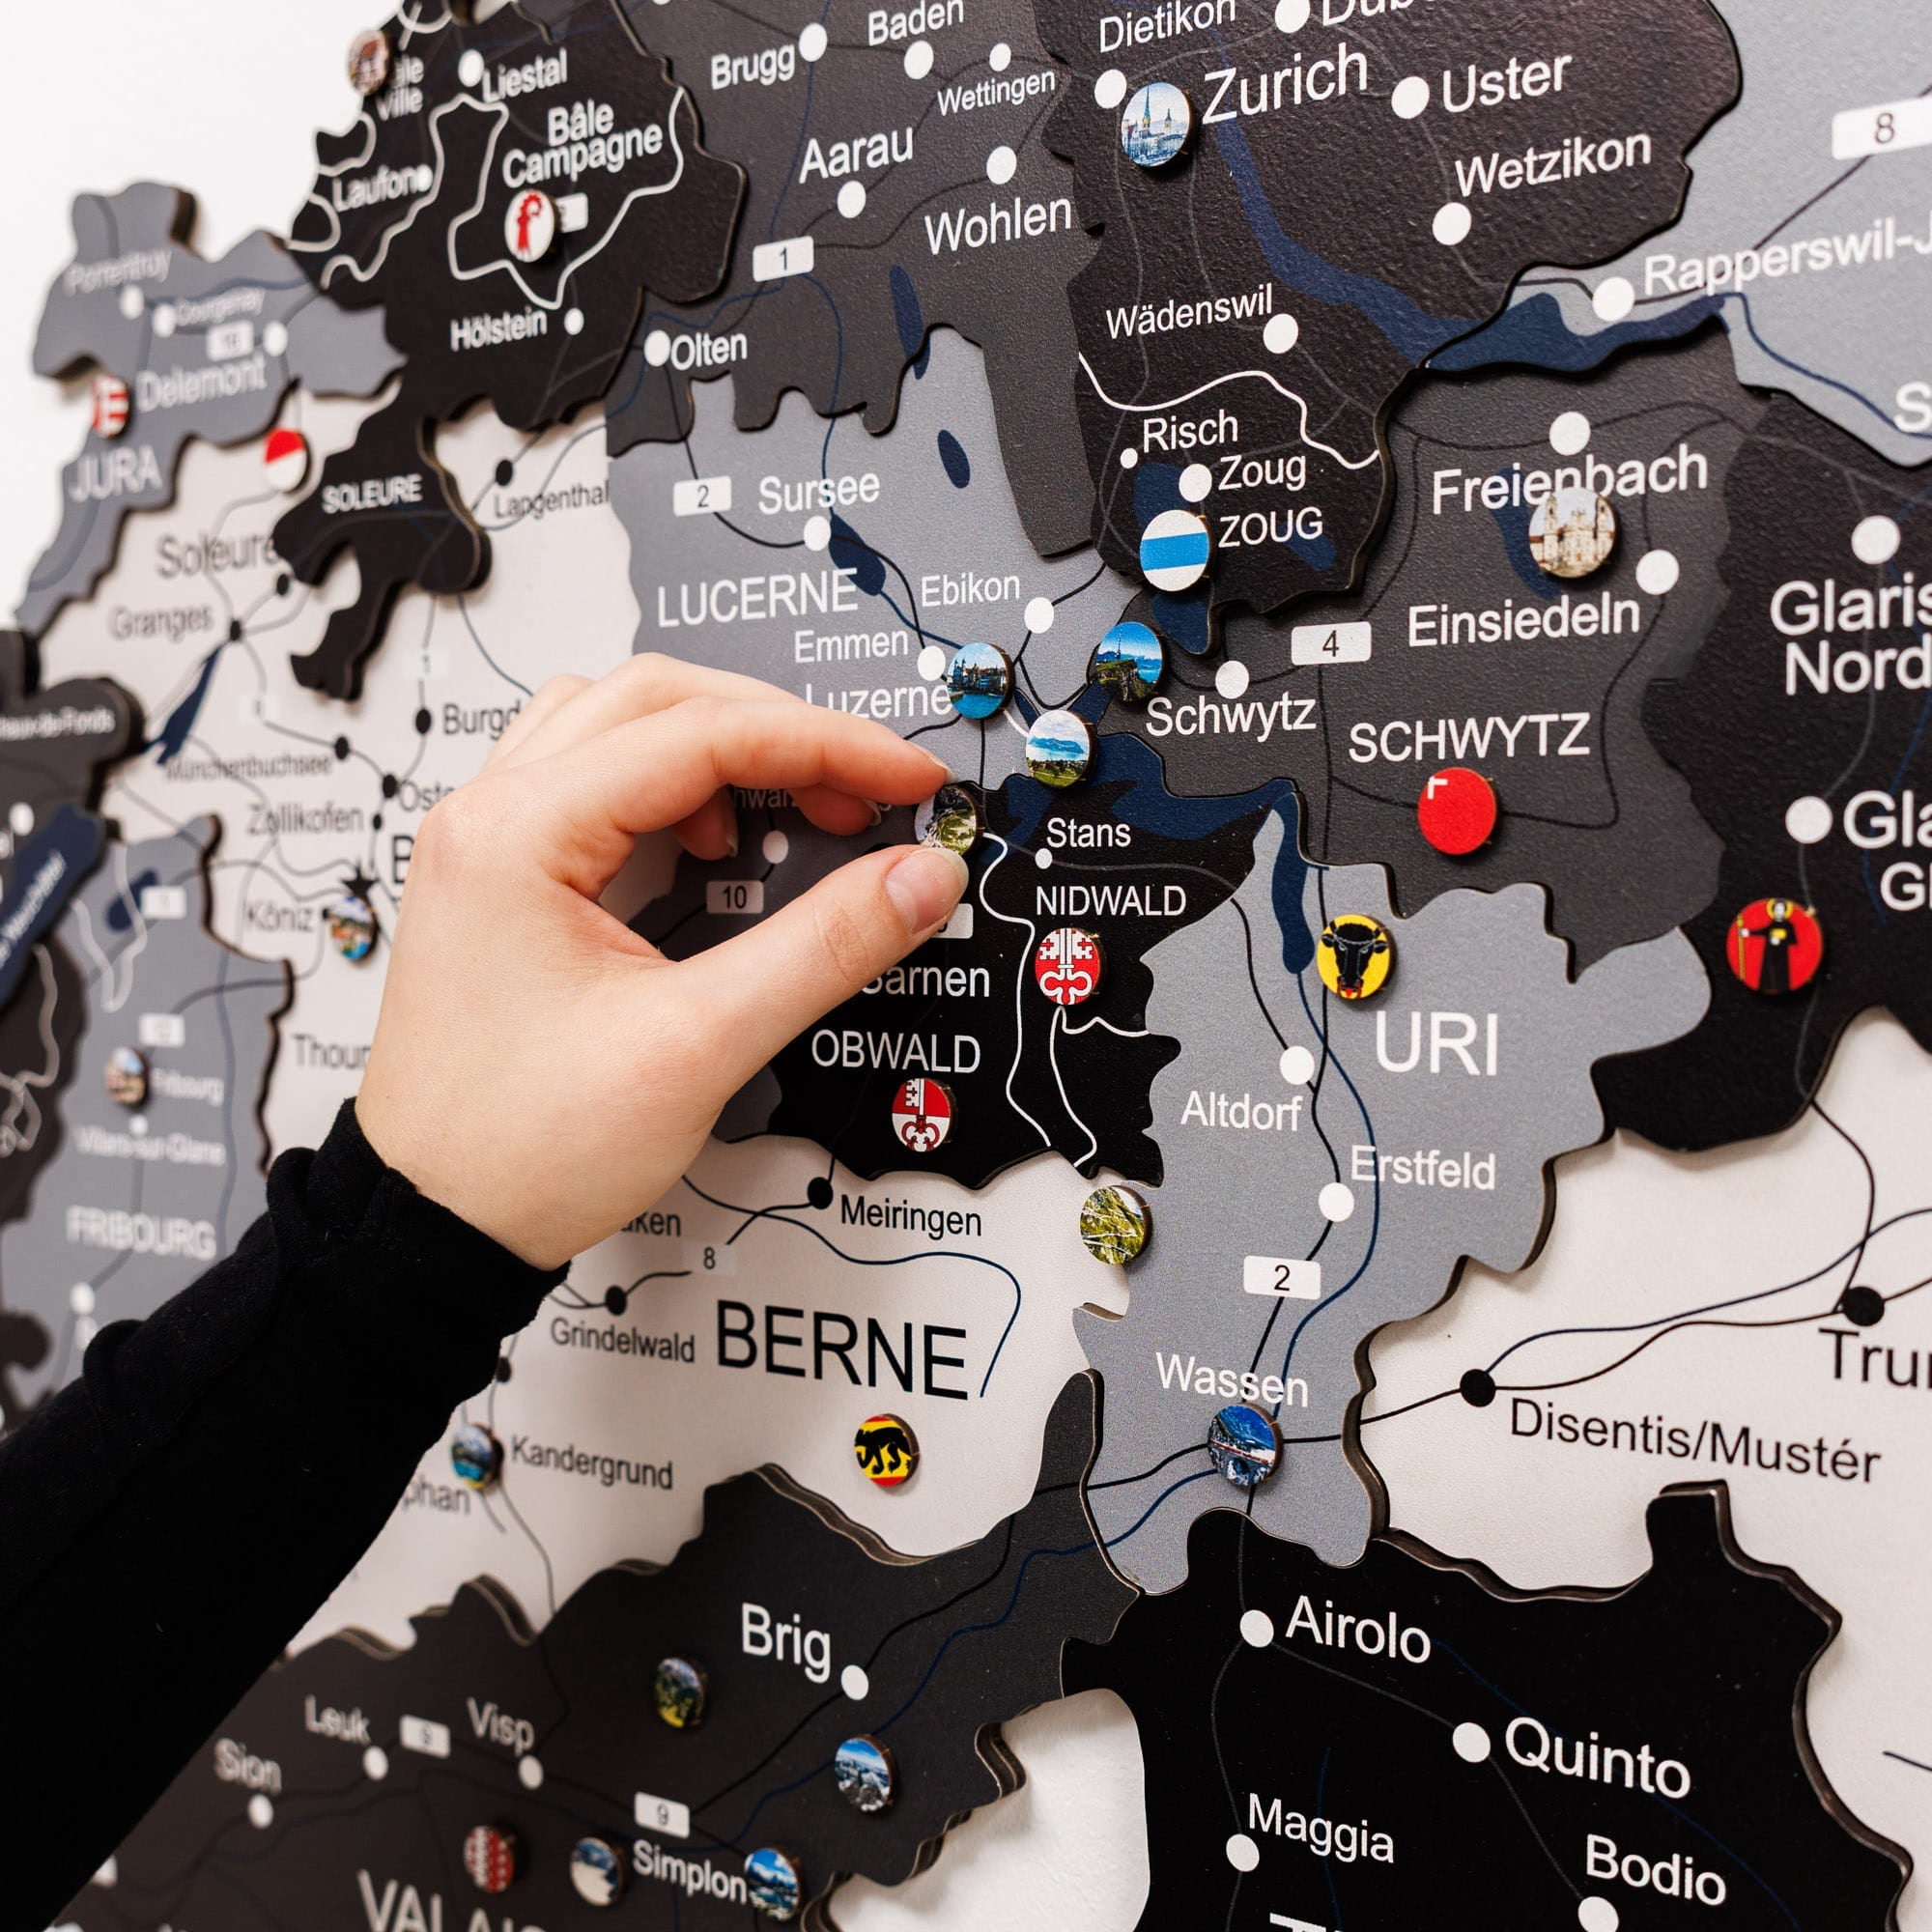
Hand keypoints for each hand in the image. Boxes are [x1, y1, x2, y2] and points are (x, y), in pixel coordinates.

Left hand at [355, 656, 965, 1266]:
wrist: (434, 1226)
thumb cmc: (519, 1150)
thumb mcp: (699, 1047)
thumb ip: (824, 948)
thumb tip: (916, 878)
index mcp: (517, 834)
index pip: (701, 733)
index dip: (827, 745)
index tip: (906, 779)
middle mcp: (490, 817)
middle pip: (656, 698)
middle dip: (778, 731)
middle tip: (864, 791)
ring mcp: (488, 845)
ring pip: (619, 726)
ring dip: (717, 746)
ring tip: (789, 810)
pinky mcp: (503, 882)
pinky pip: (595, 783)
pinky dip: (672, 790)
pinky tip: (714, 848)